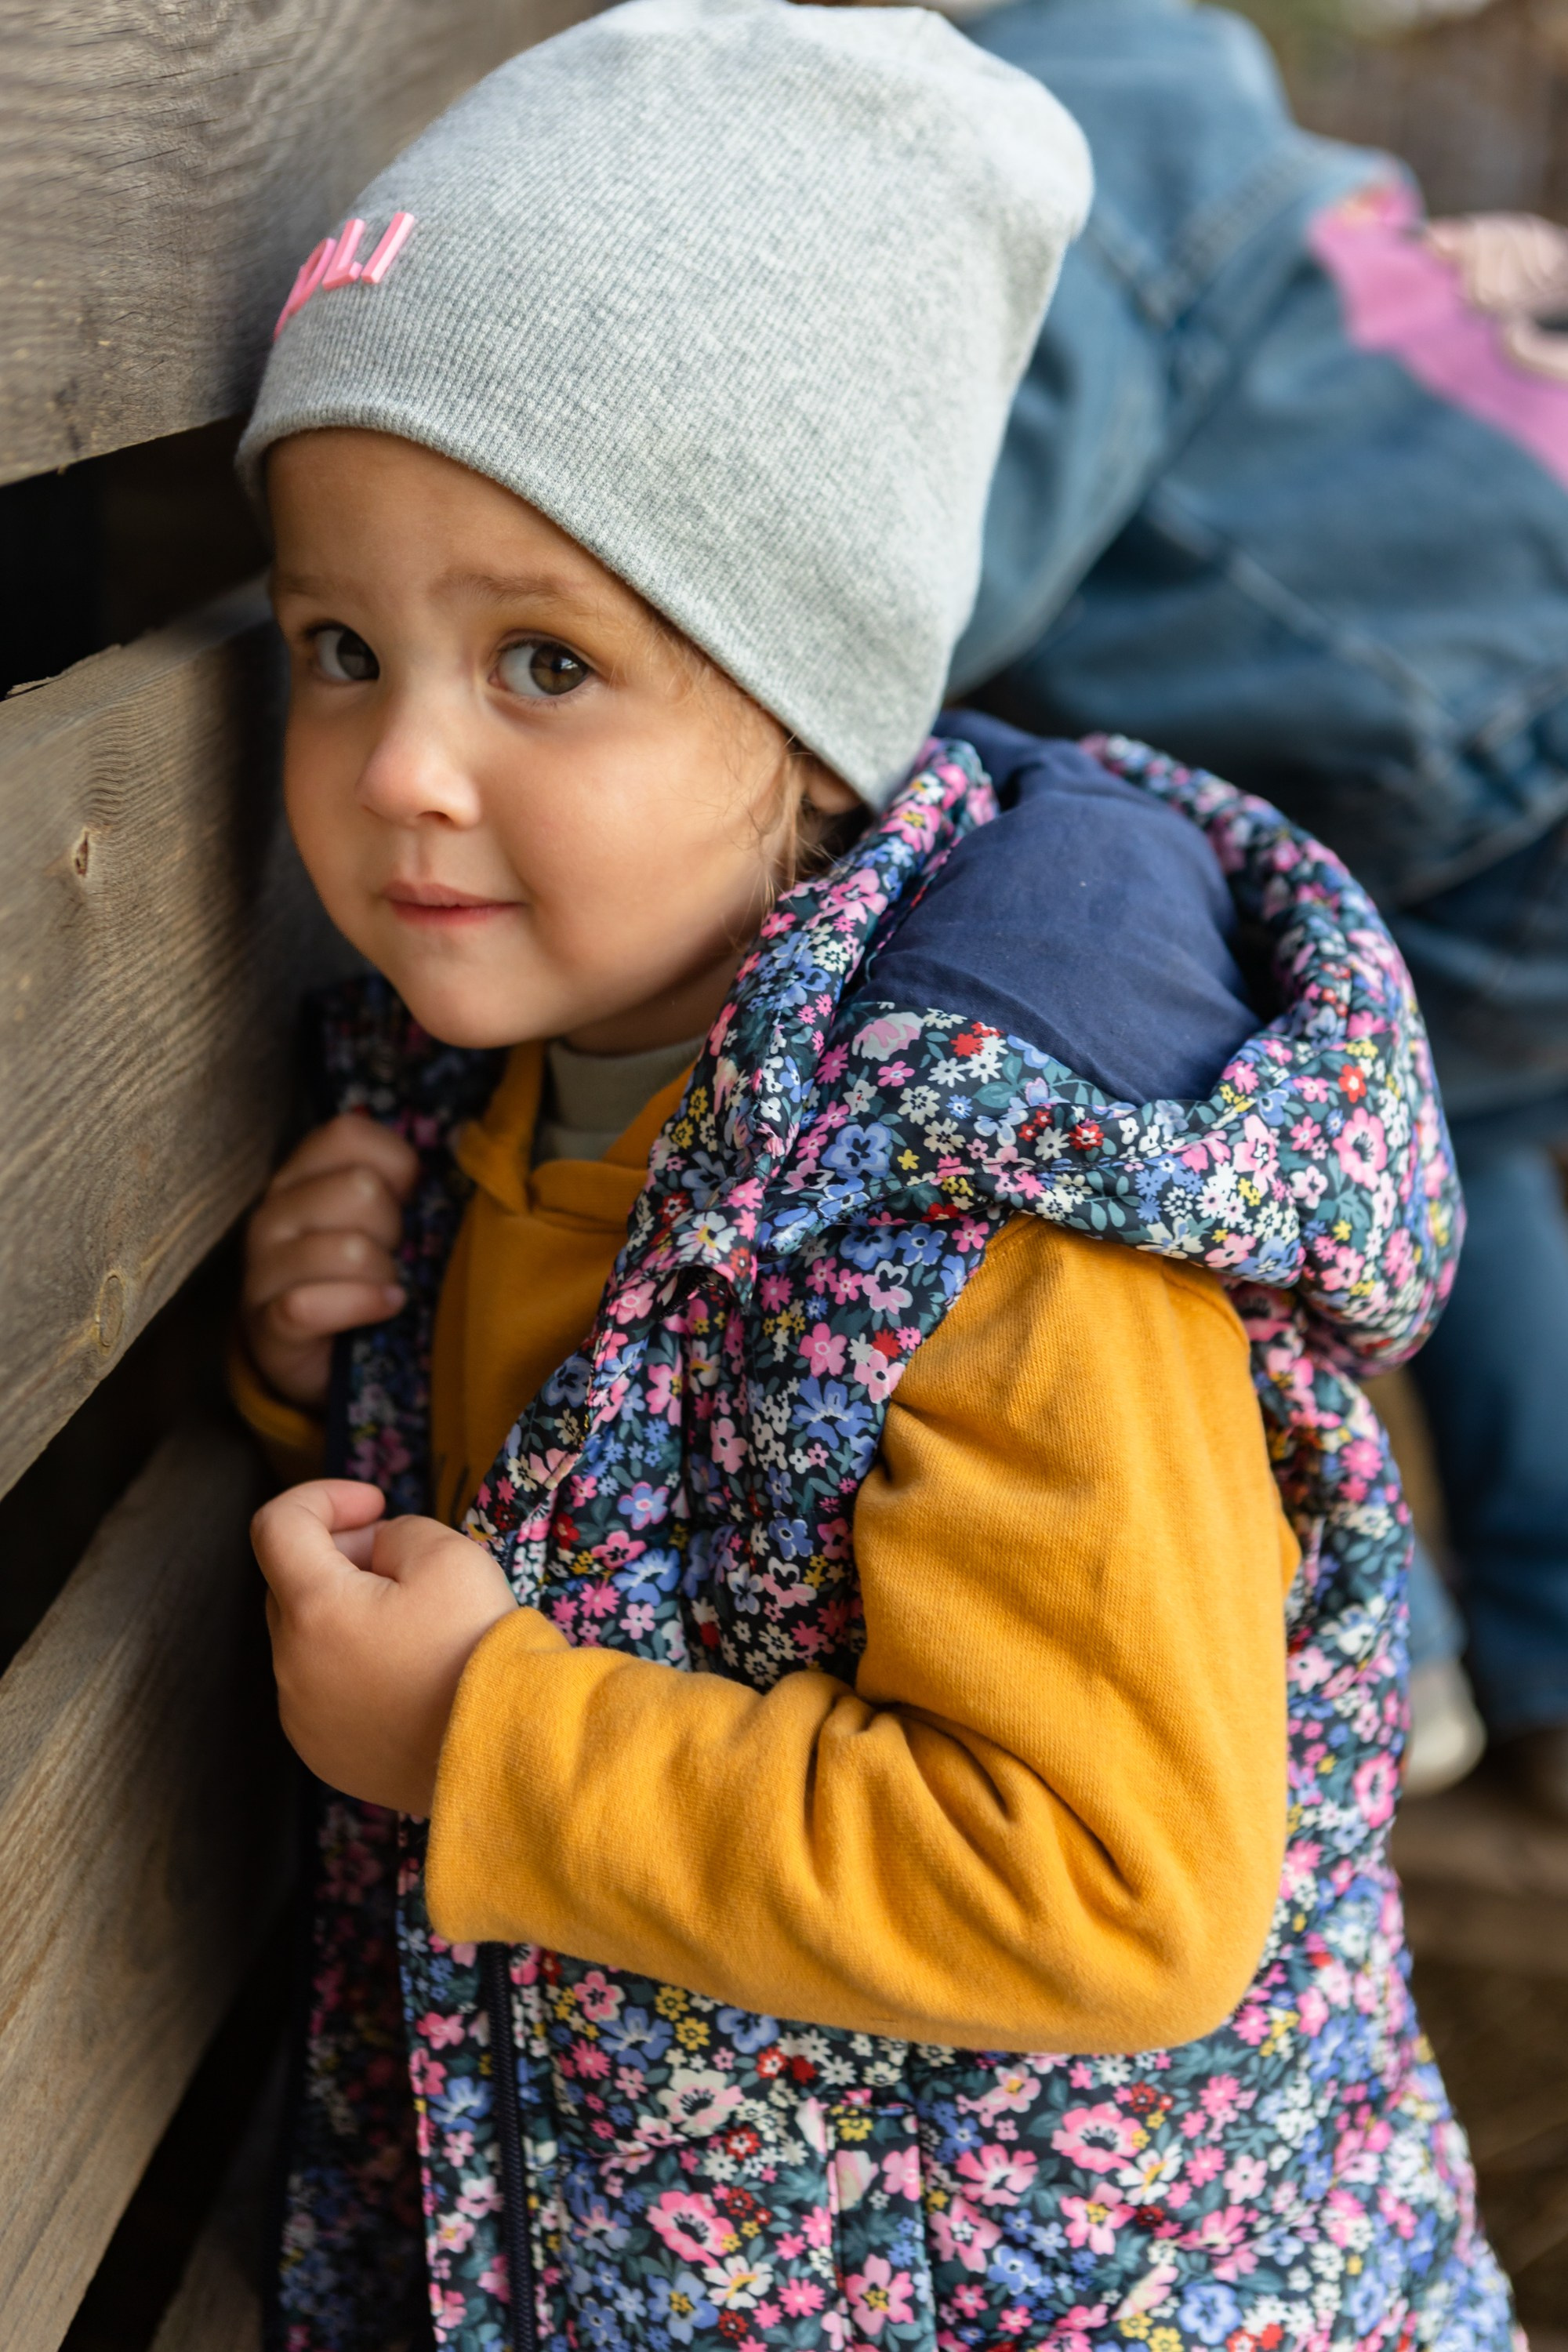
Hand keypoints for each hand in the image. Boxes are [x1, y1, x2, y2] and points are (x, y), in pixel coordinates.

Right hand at [241, 1114, 418, 1407]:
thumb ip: (398, 1178)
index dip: (395, 1164)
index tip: (403, 1199)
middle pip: (360, 1189)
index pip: (347, 1133)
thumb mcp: (374, 1217)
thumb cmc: (353, 1274)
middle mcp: (272, 1212)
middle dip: (393, 1227)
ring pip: (352, 1249)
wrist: (311, 1354)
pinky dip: (365, 1306)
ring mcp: (263, 1267)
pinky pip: (319, 1304)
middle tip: (389, 1252)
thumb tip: (459, 1140)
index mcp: (298, 1175)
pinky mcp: (267, 1321)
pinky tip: (383, 1308)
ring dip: (383, 1273)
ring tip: (383, 1285)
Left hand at [252, 1480, 517, 1813]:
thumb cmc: (476, 1648)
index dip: (322, 1497)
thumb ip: (397, 1532)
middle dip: (341, 1555)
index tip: (375, 1503)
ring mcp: (303, 1719)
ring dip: (347, 1613)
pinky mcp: (325, 1755)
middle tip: (403, 1557)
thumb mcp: (447, 1553)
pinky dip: (353, 1667)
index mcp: (313, 1612)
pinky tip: (409, 1674)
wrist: (505, 1751)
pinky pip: (323, 1690)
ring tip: (415, 1621)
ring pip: (308, 1639)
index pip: (276, 1526)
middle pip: (292, 1583)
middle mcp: (291, 1669)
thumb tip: (378, 1553)